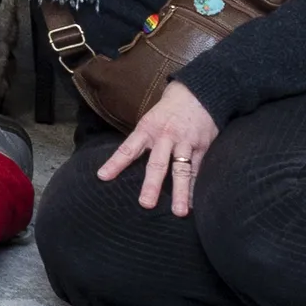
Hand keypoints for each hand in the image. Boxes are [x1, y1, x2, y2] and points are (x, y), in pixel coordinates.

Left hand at [97, 82, 220, 213]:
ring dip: (181, 192)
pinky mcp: (202, 147)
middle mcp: (165, 137)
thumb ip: (141, 141)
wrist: (197, 93)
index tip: (103, 177)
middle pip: (157, 164)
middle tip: (145, 204)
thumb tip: (124, 163)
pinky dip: (196, 188)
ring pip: (182, 170)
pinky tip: (194, 204)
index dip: (115, 163)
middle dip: (151, 185)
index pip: (128, 149)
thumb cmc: (167, 112)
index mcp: (147, 130)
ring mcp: (185, 143)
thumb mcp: (149, 121)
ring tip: (179, 212)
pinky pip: (199, 170)